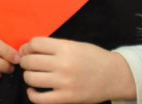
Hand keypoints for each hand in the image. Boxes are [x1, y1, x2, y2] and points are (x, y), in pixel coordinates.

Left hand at [19, 37, 135, 103]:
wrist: (116, 76)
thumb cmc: (93, 58)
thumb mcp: (74, 45)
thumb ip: (52, 46)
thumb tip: (26, 50)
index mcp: (65, 48)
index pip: (35, 43)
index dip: (28, 47)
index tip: (29, 51)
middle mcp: (63, 64)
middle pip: (29, 61)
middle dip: (25, 62)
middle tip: (30, 64)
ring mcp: (65, 83)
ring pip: (30, 78)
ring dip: (28, 76)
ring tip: (34, 76)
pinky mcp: (67, 98)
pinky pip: (39, 99)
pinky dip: (32, 95)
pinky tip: (34, 91)